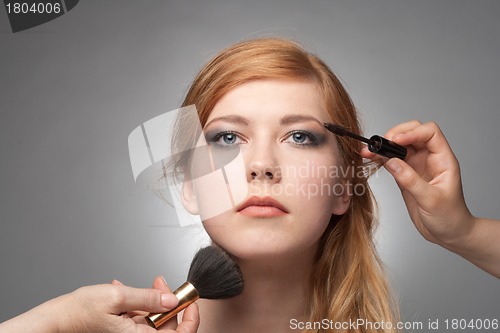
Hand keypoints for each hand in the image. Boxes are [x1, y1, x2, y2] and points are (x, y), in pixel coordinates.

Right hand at [0, 278, 198, 332]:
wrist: (55, 319)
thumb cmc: (77, 313)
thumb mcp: (117, 297)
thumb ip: (148, 298)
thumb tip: (172, 300)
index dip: (190, 318)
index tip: (190, 300)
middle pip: (166, 324)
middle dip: (167, 301)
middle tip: (161, 283)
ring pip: (152, 318)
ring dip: (150, 299)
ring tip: (139, 285)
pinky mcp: (123, 330)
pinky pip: (138, 318)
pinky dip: (136, 303)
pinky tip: (125, 290)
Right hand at [361, 120, 473, 246]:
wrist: (448, 233)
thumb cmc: (450, 218)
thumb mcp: (431, 200)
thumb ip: (411, 180)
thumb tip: (391, 162)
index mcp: (443, 160)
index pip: (429, 133)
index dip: (412, 132)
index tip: (396, 141)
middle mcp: (430, 159)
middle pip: (412, 133)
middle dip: (395, 134)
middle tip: (381, 145)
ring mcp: (416, 166)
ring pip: (399, 146)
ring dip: (384, 146)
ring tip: (368, 151)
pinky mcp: (405, 175)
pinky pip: (391, 160)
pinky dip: (380, 158)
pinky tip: (371, 159)